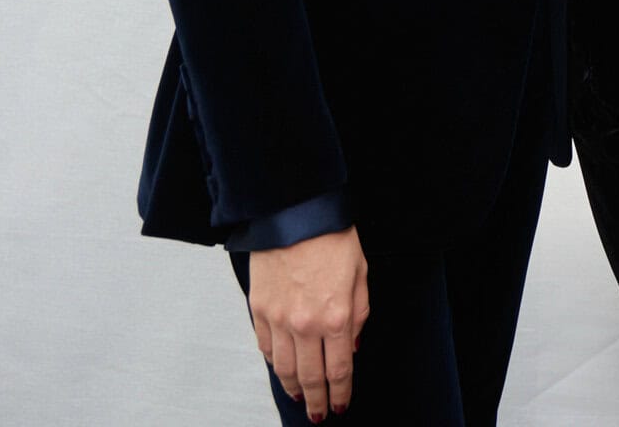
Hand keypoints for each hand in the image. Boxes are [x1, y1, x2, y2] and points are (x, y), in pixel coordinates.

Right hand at [248, 226, 369, 421]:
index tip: (340, 406)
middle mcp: (305, 325)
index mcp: (336, 317)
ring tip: (301, 398)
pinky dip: (272, 362)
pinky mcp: (258, 309)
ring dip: (293, 388)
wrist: (295, 212)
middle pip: (310, 377)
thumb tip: (350, 347)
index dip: (340, 394)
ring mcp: (278, 319)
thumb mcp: (360, 275)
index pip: (339, 370)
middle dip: (316, 401)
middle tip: (319, 415)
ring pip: (283, 368)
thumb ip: (358, 315)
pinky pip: (264, 346)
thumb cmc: (333, 237)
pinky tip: (280, 369)